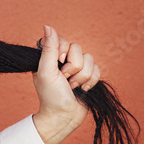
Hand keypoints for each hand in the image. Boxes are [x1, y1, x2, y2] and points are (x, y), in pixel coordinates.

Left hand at [31, 25, 98, 140]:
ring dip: (82, 76)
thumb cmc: (51, 96)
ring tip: (72, 87)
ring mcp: (76, 68)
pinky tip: (83, 89)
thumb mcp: (47, 71)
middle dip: (73, 67)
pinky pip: (97, 68)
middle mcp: (62, 60)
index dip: (64, 50)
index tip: (60, 62)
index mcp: (48, 57)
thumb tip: (47, 26)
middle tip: (64, 79)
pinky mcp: (87, 76)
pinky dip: (91, 80)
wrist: (64, 116)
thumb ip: (49, 49)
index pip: (62, 39)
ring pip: (89, 58)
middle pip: (78, 49)